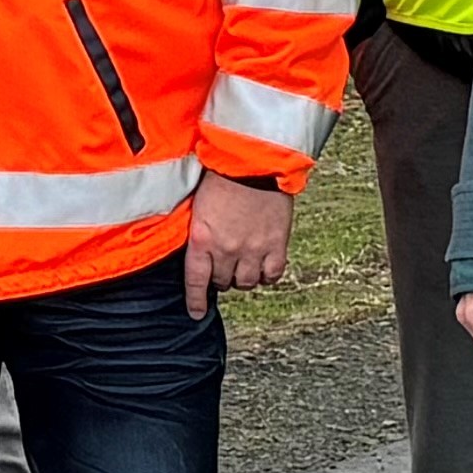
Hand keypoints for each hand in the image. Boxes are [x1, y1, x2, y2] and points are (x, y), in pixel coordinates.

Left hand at [182, 172, 293, 315]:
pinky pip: (272, 275)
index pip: (196, 281)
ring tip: (244, 264)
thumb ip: (199, 230)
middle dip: (221, 276)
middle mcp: (226, 249)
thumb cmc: (224, 174)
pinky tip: (265, 266)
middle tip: (224, 265)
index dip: (196, 301)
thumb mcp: (199, 204)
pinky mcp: (276, 245)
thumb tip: (198, 247)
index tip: (197, 312)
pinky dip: (267, 274)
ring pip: (247, 282)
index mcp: (202, 239)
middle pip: (223, 282)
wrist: (256, 160)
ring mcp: (253, 249)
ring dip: (244, 276)